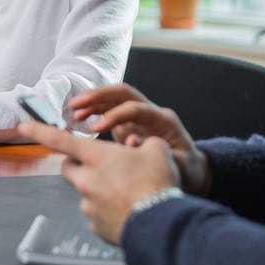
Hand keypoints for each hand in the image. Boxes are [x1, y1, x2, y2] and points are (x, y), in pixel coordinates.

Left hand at [19, 121, 179, 243]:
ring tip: (125, 192)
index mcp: (97, 157)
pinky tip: (125, 210)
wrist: (159, 225)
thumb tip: (144, 146)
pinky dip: (106, 210)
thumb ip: (145, 143)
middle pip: (68, 167)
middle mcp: (87, 180)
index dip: (39, 131)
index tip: (23, 126)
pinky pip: (95, 213)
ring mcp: (88, 205)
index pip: (60, 140)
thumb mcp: (158, 151)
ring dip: (98, 189)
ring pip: (85, 192)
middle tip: (97, 164)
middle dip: (77, 164)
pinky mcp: (95, 225)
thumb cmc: (156, 185)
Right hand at [70, 84, 210, 195]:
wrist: (192, 170)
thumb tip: (133, 143)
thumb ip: (158, 155)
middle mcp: (151, 113)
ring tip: (73, 110)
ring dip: (93, 101)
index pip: (137, 108)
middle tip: (77, 104)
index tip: (97, 129)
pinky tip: (78, 118)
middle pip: (123, 93)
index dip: (116, 116)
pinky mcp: (130, 124)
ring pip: (114, 99)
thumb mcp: (179, 166)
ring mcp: (140, 117)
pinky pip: (109, 111)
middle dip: (99, 96)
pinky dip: (94, 112)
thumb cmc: (187, 169)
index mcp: (164, 120)